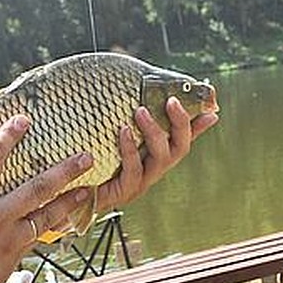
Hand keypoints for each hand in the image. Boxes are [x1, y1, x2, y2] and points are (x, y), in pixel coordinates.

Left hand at [95, 96, 218, 213]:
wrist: (70, 191)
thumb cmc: (92, 159)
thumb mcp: (111, 134)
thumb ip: (129, 118)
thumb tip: (136, 89)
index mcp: (155, 156)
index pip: (184, 139)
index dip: (199, 127)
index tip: (212, 110)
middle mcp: (153, 170)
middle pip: (180, 148)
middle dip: (181, 124)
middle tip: (172, 101)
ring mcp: (142, 183)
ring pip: (162, 158)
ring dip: (154, 132)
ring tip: (140, 111)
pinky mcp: (125, 192)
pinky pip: (134, 170)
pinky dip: (129, 149)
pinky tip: (122, 131)